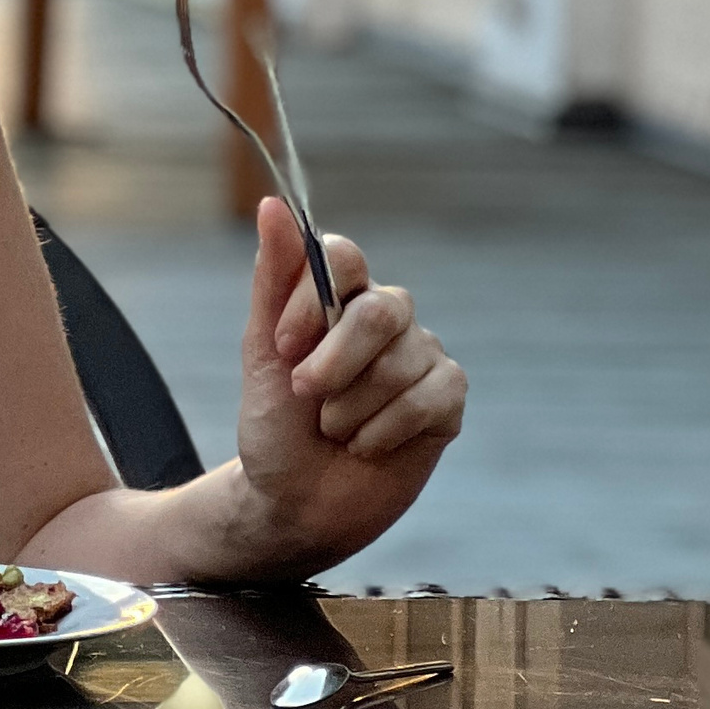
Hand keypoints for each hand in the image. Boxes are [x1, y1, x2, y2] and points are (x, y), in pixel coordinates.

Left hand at [233, 199, 465, 574]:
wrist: (294, 502)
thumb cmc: (275, 425)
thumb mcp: (261, 353)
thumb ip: (273, 280)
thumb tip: (272, 206)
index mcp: (338, 296)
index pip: (343, 256)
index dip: (313, 300)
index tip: (283, 345)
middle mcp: (386, 316)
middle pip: (378, 310)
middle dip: (334, 363)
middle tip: (305, 395)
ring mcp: (421, 354)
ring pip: (401, 361)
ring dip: (351, 409)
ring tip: (333, 429)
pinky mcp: (447, 398)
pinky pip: (429, 397)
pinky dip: (384, 430)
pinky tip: (367, 444)